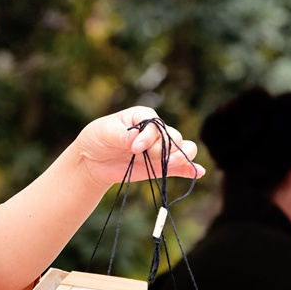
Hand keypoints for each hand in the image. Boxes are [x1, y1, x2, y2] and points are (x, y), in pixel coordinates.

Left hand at [74, 106, 204, 190]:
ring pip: (183, 148)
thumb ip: (121, 135)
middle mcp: (156, 131)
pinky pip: (181, 167)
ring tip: (169, 164)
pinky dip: (190, 169)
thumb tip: (135, 140)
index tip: (134, 147)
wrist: (92, 160)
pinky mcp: (161, 166)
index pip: (156, 124)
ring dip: (181, 156)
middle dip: (165, 147)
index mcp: (143, 117)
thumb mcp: (105, 132)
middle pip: (174, 136)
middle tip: (150, 156)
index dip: (149, 136)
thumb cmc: (97, 138)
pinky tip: (198, 172)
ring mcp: (160, 149)